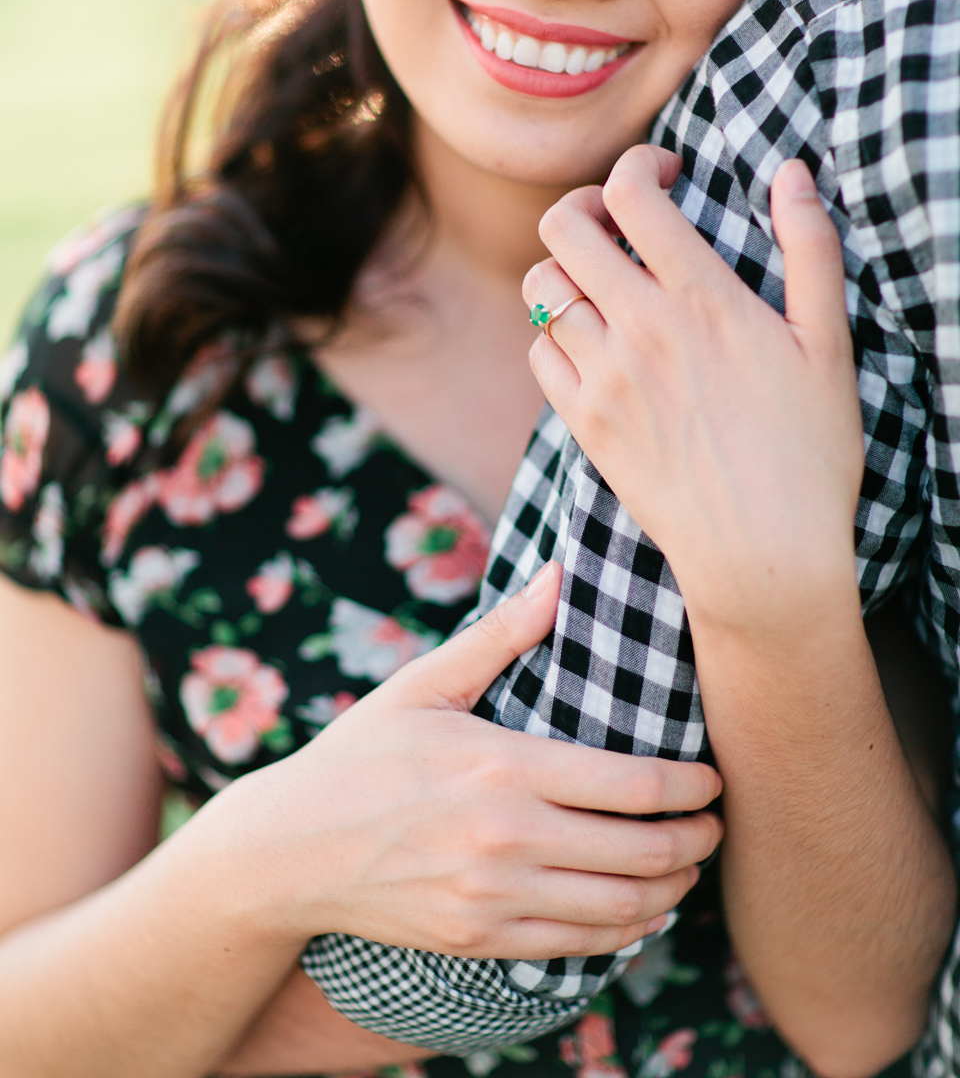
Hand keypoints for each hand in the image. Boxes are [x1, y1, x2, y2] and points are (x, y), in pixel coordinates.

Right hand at [223, 562, 721, 960]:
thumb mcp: (423, 685)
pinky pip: (577, 945)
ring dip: (672, 889)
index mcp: (503, 765)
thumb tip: (557, 573)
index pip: (631, 784)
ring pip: (620, 909)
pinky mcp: (480, 940)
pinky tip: (638, 910)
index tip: (714, 780)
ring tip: (687, 868)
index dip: (691, 787)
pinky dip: (625, 931)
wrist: (291, 851)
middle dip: (696, 840)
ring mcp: (494, 898)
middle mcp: (507, 838)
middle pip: (640, 851)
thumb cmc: (360, 756)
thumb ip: (500, 633)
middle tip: (716, 825)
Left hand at [523, 147, 863, 642]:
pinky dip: (553, 335)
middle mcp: (639, 329)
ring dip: (566, 272)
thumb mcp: (829, 343)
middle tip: (614, 220)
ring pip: (541, 288)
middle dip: (583, 205)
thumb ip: (811, 247)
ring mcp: (603, 378)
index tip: (662, 172)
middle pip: (563, 227)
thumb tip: (793, 171)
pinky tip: (590, 344)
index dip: (639, 162)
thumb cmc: (810, 450)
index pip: (633, 192)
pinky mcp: (582, 424)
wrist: (764, 555)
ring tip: (602, 285)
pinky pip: (538, 354)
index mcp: (701, 298)